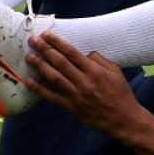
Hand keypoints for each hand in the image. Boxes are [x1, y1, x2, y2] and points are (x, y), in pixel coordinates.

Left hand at [24, 31, 153, 154]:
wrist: (123, 120)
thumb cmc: (121, 94)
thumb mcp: (116, 72)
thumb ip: (101, 60)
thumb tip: (87, 53)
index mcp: (95, 71)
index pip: (72, 53)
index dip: (58, 42)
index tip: (46, 34)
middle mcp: (84, 82)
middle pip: (60, 62)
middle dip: (45, 50)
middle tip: (32, 40)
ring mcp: (76, 95)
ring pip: (54, 77)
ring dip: (40, 65)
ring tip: (29, 56)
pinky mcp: (72, 108)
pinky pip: (52, 97)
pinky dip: (40, 89)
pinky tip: (29, 81)